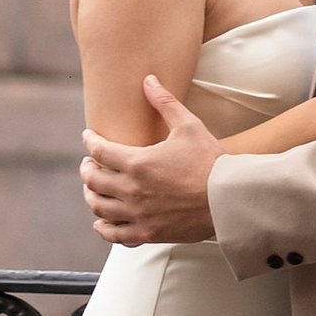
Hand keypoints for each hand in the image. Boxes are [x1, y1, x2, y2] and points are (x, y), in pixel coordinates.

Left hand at [81, 82, 223, 243]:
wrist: (228, 199)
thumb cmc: (211, 161)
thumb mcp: (189, 126)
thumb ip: (165, 102)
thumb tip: (148, 79)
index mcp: (138, 162)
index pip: (99, 151)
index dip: (89, 141)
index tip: (88, 137)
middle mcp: (132, 190)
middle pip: (93, 180)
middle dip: (86, 169)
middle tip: (88, 163)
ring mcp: (138, 214)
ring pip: (99, 208)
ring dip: (91, 196)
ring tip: (92, 189)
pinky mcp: (148, 233)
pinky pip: (115, 235)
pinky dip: (104, 229)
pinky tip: (101, 223)